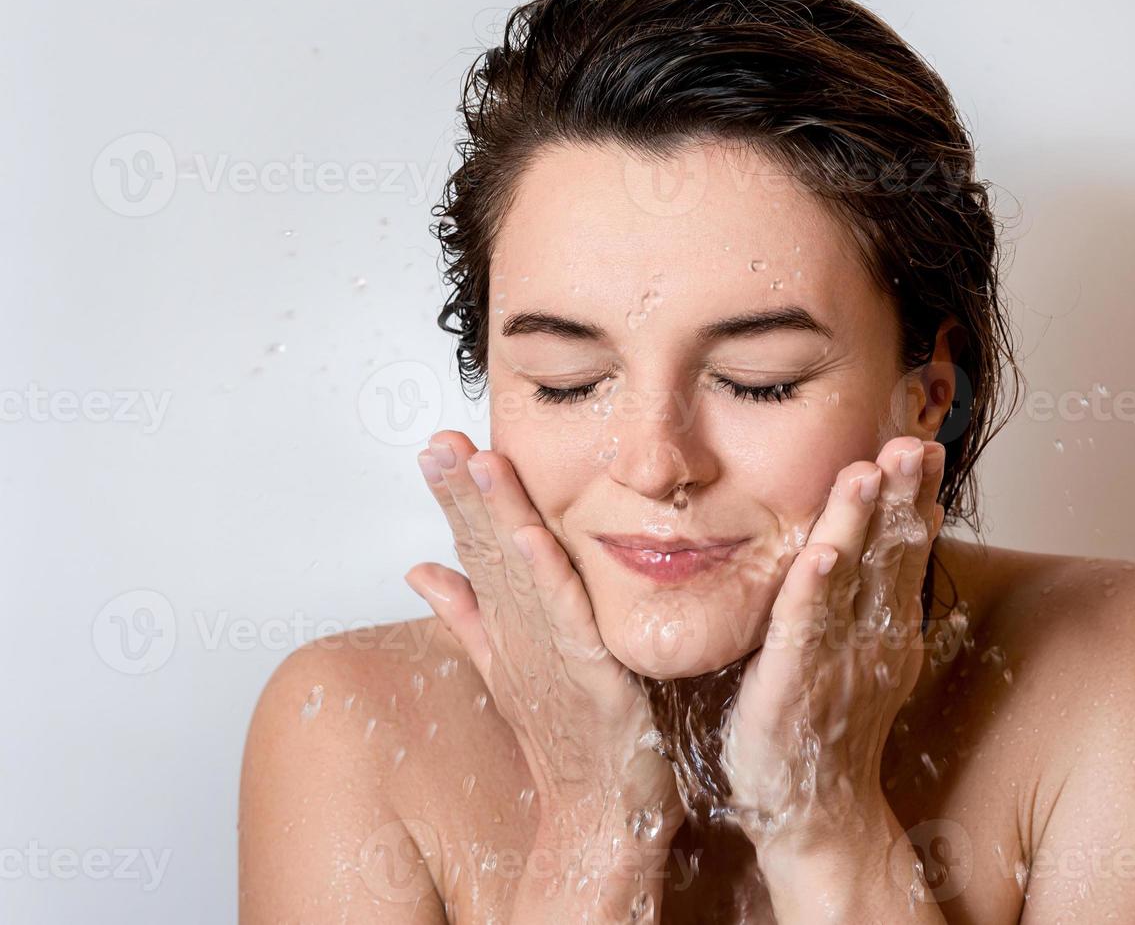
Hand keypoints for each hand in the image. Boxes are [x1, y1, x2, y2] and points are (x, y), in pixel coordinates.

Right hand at [405, 431, 681, 908]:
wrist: (600, 810)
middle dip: (463, 493)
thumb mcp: (508, 667)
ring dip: (497, 517)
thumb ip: (466, 615)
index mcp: (506, 627)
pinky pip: (566, 620)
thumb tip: (420, 568)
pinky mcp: (589, 676)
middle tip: (439, 438)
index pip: (474, 549)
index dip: (455, 497)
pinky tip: (533, 536)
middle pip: (487, 552)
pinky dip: (546, 578)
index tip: (438, 445)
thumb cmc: (565, 739)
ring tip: (477, 462)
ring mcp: (550, 656)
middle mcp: (519, 636)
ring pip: (518, 575)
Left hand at [718, 435, 944, 854]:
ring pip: (853, 579)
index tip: (925, 443)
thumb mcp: (866, 651)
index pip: (904, 547)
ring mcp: (835, 659)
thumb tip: (896, 530)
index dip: (915, 496)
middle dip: (903, 493)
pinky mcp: (792, 683)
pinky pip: (804, 630)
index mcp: (886, 624)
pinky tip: (821, 556)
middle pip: (891, 552)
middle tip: (917, 439)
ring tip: (870, 470)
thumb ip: (877, 593)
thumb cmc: (832, 728)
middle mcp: (870, 636)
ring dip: (861, 524)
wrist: (818, 815)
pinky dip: (813, 591)